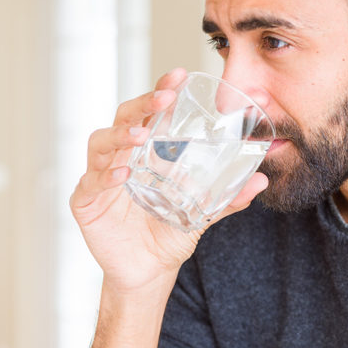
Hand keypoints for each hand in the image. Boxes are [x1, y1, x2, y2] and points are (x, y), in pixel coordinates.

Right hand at [69, 68, 268, 292]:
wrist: (150, 272)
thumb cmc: (170, 234)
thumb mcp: (203, 214)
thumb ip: (228, 198)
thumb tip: (261, 180)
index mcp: (147, 153)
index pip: (152, 114)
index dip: (162, 92)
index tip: (179, 75)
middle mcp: (121, 157)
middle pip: (124, 119)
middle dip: (142, 106)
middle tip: (164, 99)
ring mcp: (101, 177)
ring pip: (101, 144)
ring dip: (121, 136)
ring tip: (141, 137)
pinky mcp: (86, 201)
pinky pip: (90, 182)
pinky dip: (105, 175)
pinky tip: (122, 174)